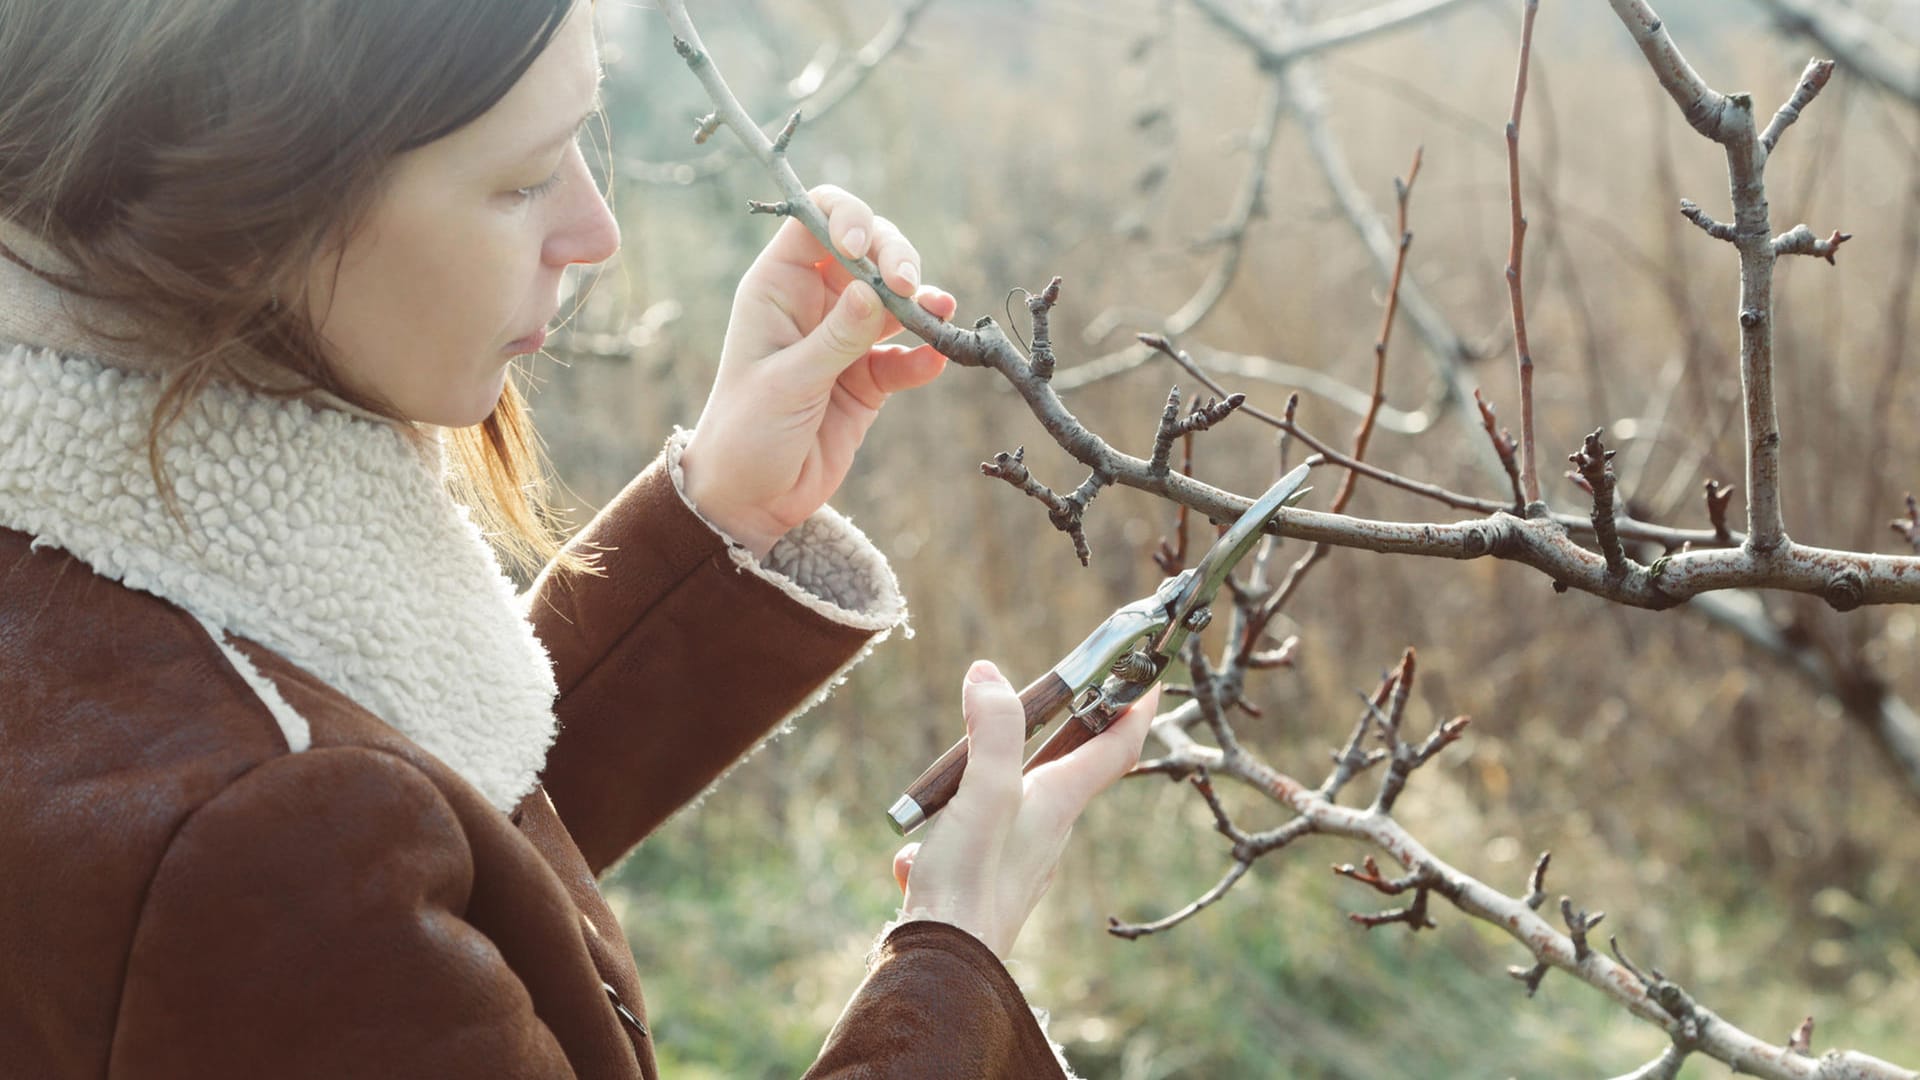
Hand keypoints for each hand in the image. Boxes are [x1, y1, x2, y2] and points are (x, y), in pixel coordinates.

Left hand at [680, 185, 957, 558]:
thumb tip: (875, 291)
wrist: (751, 500)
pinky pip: (904, 354)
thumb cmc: (747, 434)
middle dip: (896, 258)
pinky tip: (935, 361)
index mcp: (777, 287)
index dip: (848, 219)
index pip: (817, 220)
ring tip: (939, 314)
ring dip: (921, 302)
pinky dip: (923, 355)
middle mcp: (813, 303)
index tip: (865, 251)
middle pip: (868, 250)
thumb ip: (835, 338)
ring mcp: (843, 339)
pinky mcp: (867, 378)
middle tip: (911, 289)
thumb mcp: (787, 383)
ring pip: (894, 299)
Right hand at [891, 660, 1159, 958]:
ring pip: (1009, 806)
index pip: (1116, 747)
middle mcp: (1049, 832)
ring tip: (945, 790)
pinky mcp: (986, 883)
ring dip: (982, 786)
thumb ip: (992, 731)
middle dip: (1062, 731)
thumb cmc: (970, 882)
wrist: (943, 969)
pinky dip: (944, 839)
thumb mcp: (983, 792)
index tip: (1153, 674)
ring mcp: (1019, 861)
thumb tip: (988, 674)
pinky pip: (968, 845)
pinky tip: (914, 859)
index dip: (1136, 706)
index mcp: (1059, 802)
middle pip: (1068, 770)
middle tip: (1052, 696)